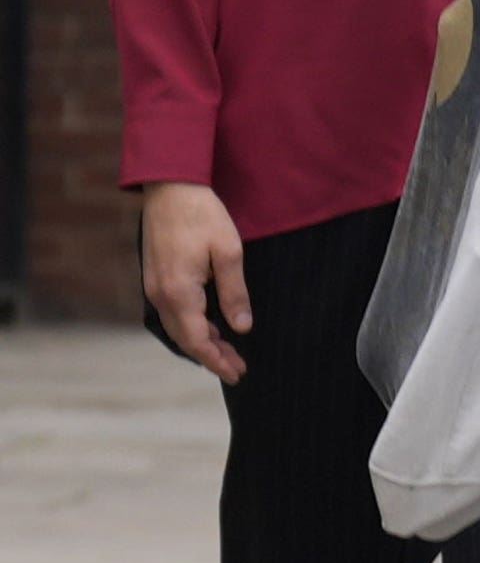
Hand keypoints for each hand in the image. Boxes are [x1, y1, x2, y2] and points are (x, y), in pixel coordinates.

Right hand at [141, 182, 249, 383]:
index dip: (217, 360)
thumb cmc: (202, 216)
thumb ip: (234, 293)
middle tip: (239, 369)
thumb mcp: (228, 251)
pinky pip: (173, 313)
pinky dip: (192, 325)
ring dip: (202, 342)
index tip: (237, 373)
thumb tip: (242, 328)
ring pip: (178, 327)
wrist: (170, 188)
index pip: (197, 339)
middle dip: (212, 356)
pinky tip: (211, 327)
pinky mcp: (155, 278)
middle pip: (186, 338)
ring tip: (229, 352)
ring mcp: (154, 287)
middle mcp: (160, 295)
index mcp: (179, 292)